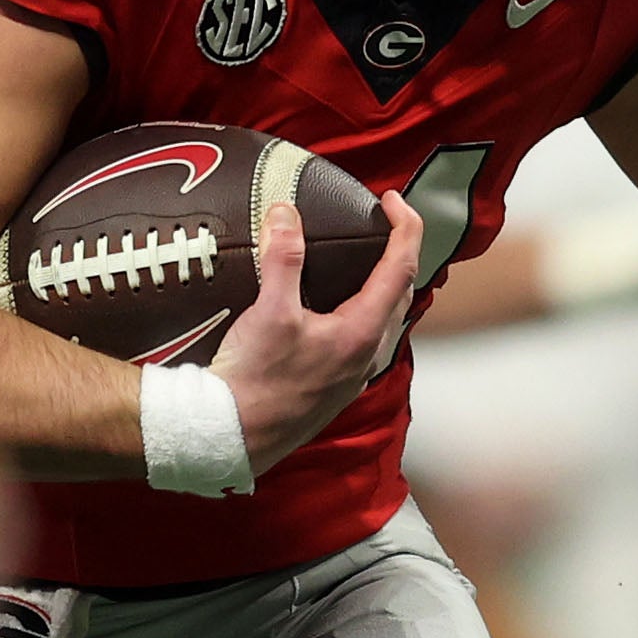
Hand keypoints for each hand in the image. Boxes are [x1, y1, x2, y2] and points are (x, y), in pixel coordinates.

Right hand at [214, 191, 427, 475]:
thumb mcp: (269, 312)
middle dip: (400, 253)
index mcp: (362, 332)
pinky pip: (365, 339)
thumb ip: (282, 258)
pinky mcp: (335, 386)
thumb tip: (286, 214)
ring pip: (386, 319)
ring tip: (367, 260)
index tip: (393, 200)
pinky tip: (338, 308)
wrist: (231, 437)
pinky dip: (365, 310)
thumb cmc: (254, 383)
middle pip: (401, 293)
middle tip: (384, 224)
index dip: (405, 227)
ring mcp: (353, 374)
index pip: (402, 268)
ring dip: (385, 285)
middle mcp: (367, 355)